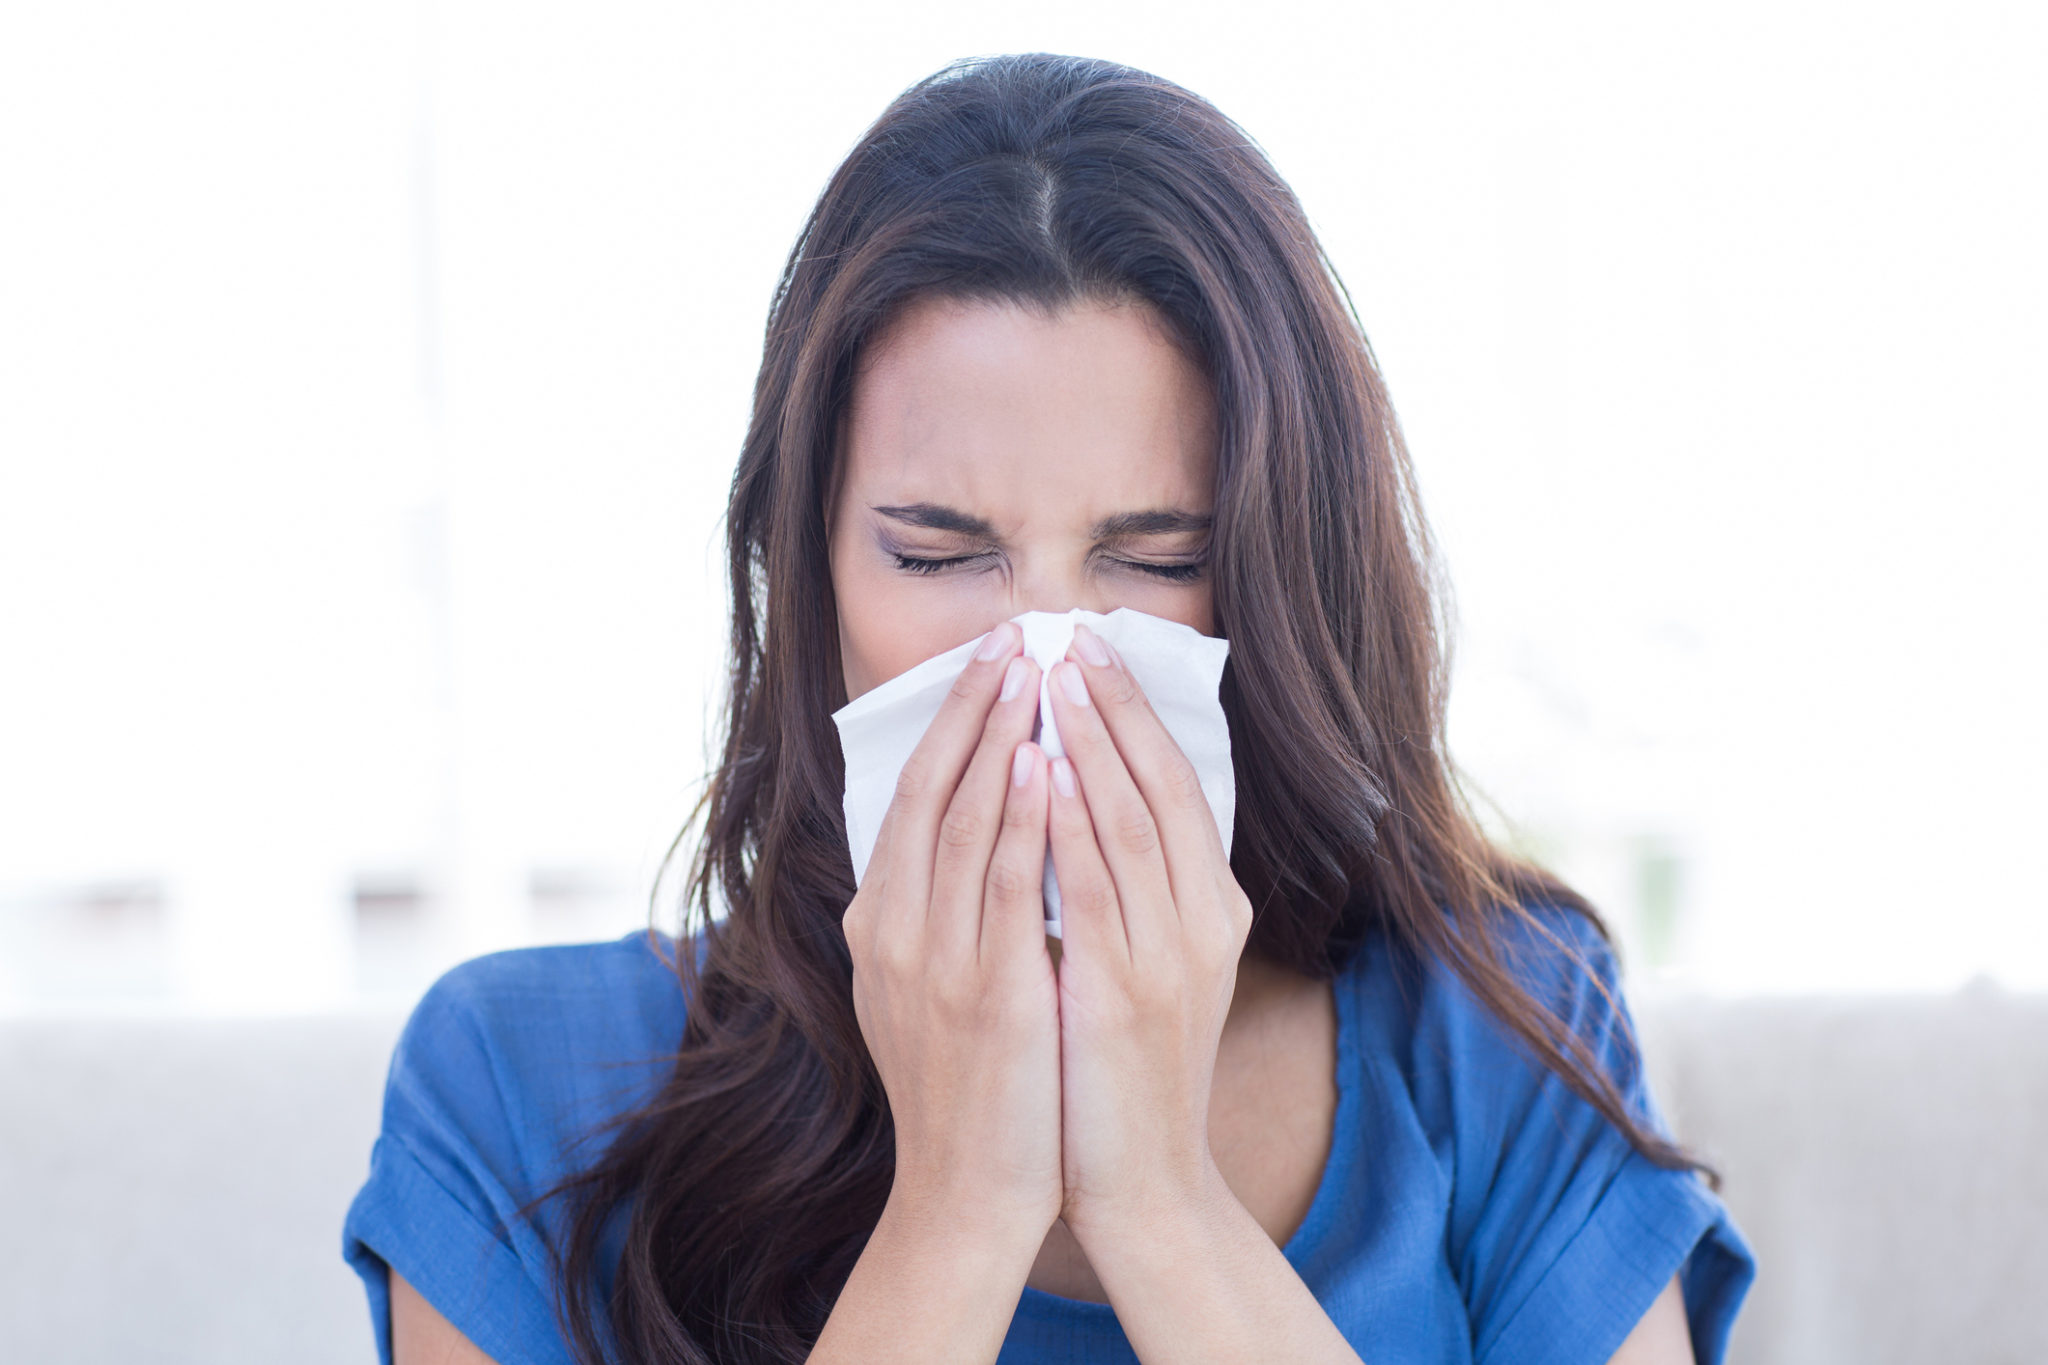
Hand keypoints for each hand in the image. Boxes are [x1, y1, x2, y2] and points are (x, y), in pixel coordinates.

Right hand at [839, 620, 1062, 1231]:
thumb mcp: (925, 989)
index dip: (947, 724)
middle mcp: (893, 931)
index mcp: (879, 926)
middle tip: (1008, 635)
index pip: (909, 798)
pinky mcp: (985, 991)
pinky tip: (1045, 761)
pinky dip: (1021, 816)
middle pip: (928, 791)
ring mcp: (934, 960)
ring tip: (1030, 668)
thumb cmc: (966, 1089)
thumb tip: (965, 836)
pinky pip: (1004, 883)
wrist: (968, 1193)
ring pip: (962, 821)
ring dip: (998, 736)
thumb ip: (934, 913)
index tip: (983, 661)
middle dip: (970, 707)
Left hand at [1042, 621, 1253, 1241]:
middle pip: (1161, 789)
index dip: (1137, 717)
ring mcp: (1167, 957)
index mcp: (1212, 911)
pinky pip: (1092, 889)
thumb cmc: (1126, 1072)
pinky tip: (1039, 772)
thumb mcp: (1148, 968)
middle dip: (1115, 709)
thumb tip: (1081, 806)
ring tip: (1054, 680)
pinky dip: (1067, 823)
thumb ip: (1129, 894)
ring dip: (1090, 745)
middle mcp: (1202, 922)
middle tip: (1073, 640)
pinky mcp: (1121, 992)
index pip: (1180, 788)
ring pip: (1130, 823)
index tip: (1096, 655)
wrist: (1141, 1181)